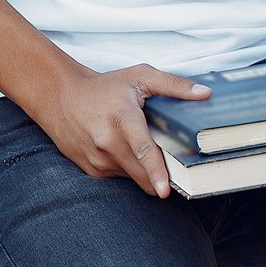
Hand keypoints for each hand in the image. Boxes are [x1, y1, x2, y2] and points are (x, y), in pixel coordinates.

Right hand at [29, 64, 211, 198]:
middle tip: (173, 167)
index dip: (156, 172)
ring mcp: (97, 159)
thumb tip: (205, 94)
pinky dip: (128, 169)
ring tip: (138, 146)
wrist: (60, 97)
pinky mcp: (91, 170)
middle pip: (142, 173)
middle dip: (160, 175)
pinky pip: (120, 178)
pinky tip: (123, 150)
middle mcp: (107, 142)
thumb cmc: (104, 87)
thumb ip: (173, 84)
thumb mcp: (139, 76)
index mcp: (122, 118)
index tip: (165, 190)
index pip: (142, 150)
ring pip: (134, 178)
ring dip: (143, 171)